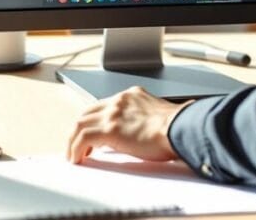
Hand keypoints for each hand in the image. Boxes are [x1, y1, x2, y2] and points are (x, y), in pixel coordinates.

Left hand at [67, 86, 186, 163]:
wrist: (182, 128)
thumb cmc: (178, 127)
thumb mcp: (158, 115)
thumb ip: (143, 119)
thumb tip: (138, 135)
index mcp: (132, 96)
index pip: (104, 105)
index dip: (95, 119)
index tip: (92, 132)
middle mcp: (120, 100)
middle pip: (88, 112)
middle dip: (79, 128)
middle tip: (76, 144)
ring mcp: (113, 113)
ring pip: (81, 123)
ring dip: (73, 140)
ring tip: (73, 155)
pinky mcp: (110, 128)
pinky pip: (83, 138)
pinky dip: (76, 148)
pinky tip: (77, 158)